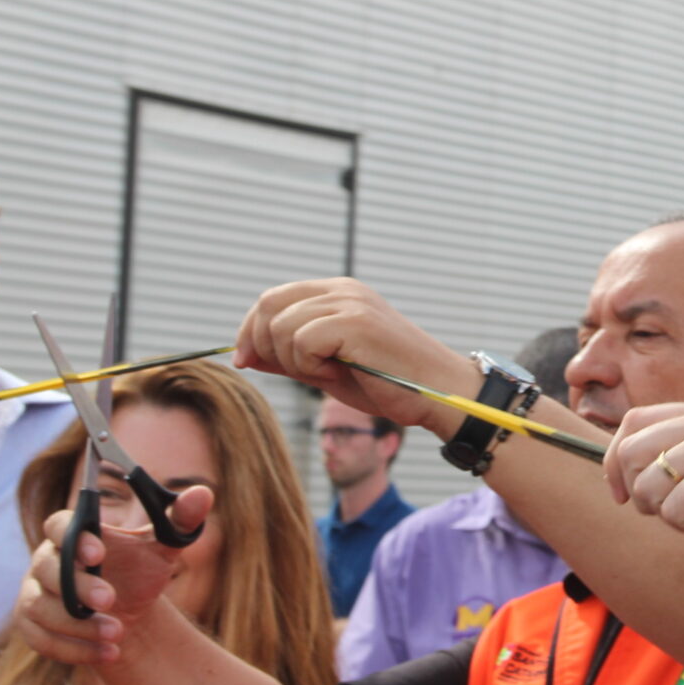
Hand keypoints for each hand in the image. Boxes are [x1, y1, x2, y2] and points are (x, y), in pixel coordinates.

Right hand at [16, 486, 213, 664]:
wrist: (131, 615)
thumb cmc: (142, 572)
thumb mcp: (165, 546)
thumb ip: (181, 519)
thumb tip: (203, 493)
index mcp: (73, 534)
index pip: (58, 525)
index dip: (73, 537)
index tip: (98, 553)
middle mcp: (46, 561)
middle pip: (47, 569)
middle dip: (77, 587)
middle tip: (110, 599)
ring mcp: (34, 595)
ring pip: (42, 609)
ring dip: (78, 625)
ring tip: (118, 632)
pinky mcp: (33, 628)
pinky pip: (42, 640)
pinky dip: (75, 649)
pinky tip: (109, 652)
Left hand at [234, 278, 467, 428]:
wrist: (439, 394)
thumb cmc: (388, 384)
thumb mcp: (327, 369)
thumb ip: (288, 357)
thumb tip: (244, 355)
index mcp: (336, 293)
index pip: (271, 298)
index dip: (249, 330)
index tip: (245, 360)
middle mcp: (342, 290)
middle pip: (268, 305)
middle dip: (263, 345)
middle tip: (296, 372)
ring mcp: (350, 303)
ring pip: (281, 326)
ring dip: (293, 361)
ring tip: (328, 373)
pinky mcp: (356, 322)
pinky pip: (302, 341)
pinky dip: (310, 365)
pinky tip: (338, 372)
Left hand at [603, 398, 683, 564]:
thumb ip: (680, 467)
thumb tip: (622, 475)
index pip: (634, 421)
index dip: (616, 462)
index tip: (621, 495)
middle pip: (630, 449)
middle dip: (638, 493)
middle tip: (671, 515)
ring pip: (648, 483)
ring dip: (670, 516)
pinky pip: (674, 509)